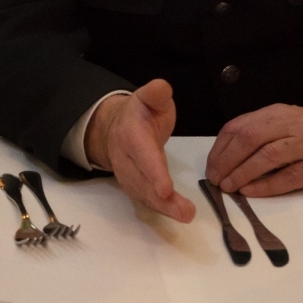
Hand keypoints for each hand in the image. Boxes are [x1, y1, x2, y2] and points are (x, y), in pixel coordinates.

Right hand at [85, 79, 194, 222]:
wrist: (117, 127)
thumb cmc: (143, 113)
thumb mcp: (150, 98)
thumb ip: (156, 93)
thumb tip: (161, 87)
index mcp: (131, 134)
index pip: (142, 155)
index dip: (153, 173)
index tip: (166, 189)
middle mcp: (125, 157)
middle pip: (141, 181)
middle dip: (161, 199)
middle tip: (185, 212)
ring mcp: (127, 174)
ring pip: (142, 194)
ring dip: (163, 208)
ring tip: (185, 215)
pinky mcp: (133, 185)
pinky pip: (144, 199)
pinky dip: (160, 209)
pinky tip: (177, 214)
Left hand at [205, 105, 302, 195]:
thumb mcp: (284, 122)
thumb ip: (259, 132)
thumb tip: (225, 155)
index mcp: (275, 114)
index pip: (238, 126)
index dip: (219, 148)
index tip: (210, 166)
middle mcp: (289, 126)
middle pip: (249, 139)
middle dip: (226, 161)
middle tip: (215, 179)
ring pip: (266, 156)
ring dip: (242, 173)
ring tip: (228, 187)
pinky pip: (288, 177)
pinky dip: (266, 185)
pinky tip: (251, 192)